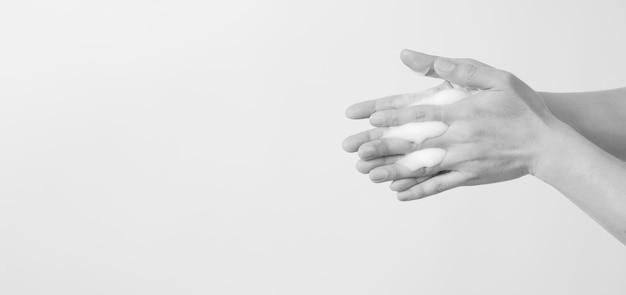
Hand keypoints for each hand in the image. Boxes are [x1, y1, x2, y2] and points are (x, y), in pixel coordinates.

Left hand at [344, 49, 558, 200]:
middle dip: (384, 147)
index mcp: (463, 113)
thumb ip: (464, 70)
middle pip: (415, 144)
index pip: (421, 115)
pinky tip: (399, 193)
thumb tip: (433, 62)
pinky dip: (419, 190)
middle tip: (358, 151)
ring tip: (370, 174)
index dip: (394, 117)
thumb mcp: (498, 79)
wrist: (548, 144)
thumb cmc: (523, 108)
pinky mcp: (470, 176)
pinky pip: (441, 185)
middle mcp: (459, 139)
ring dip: (394, 171)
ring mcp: (464, 160)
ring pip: (423, 167)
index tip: (370, 118)